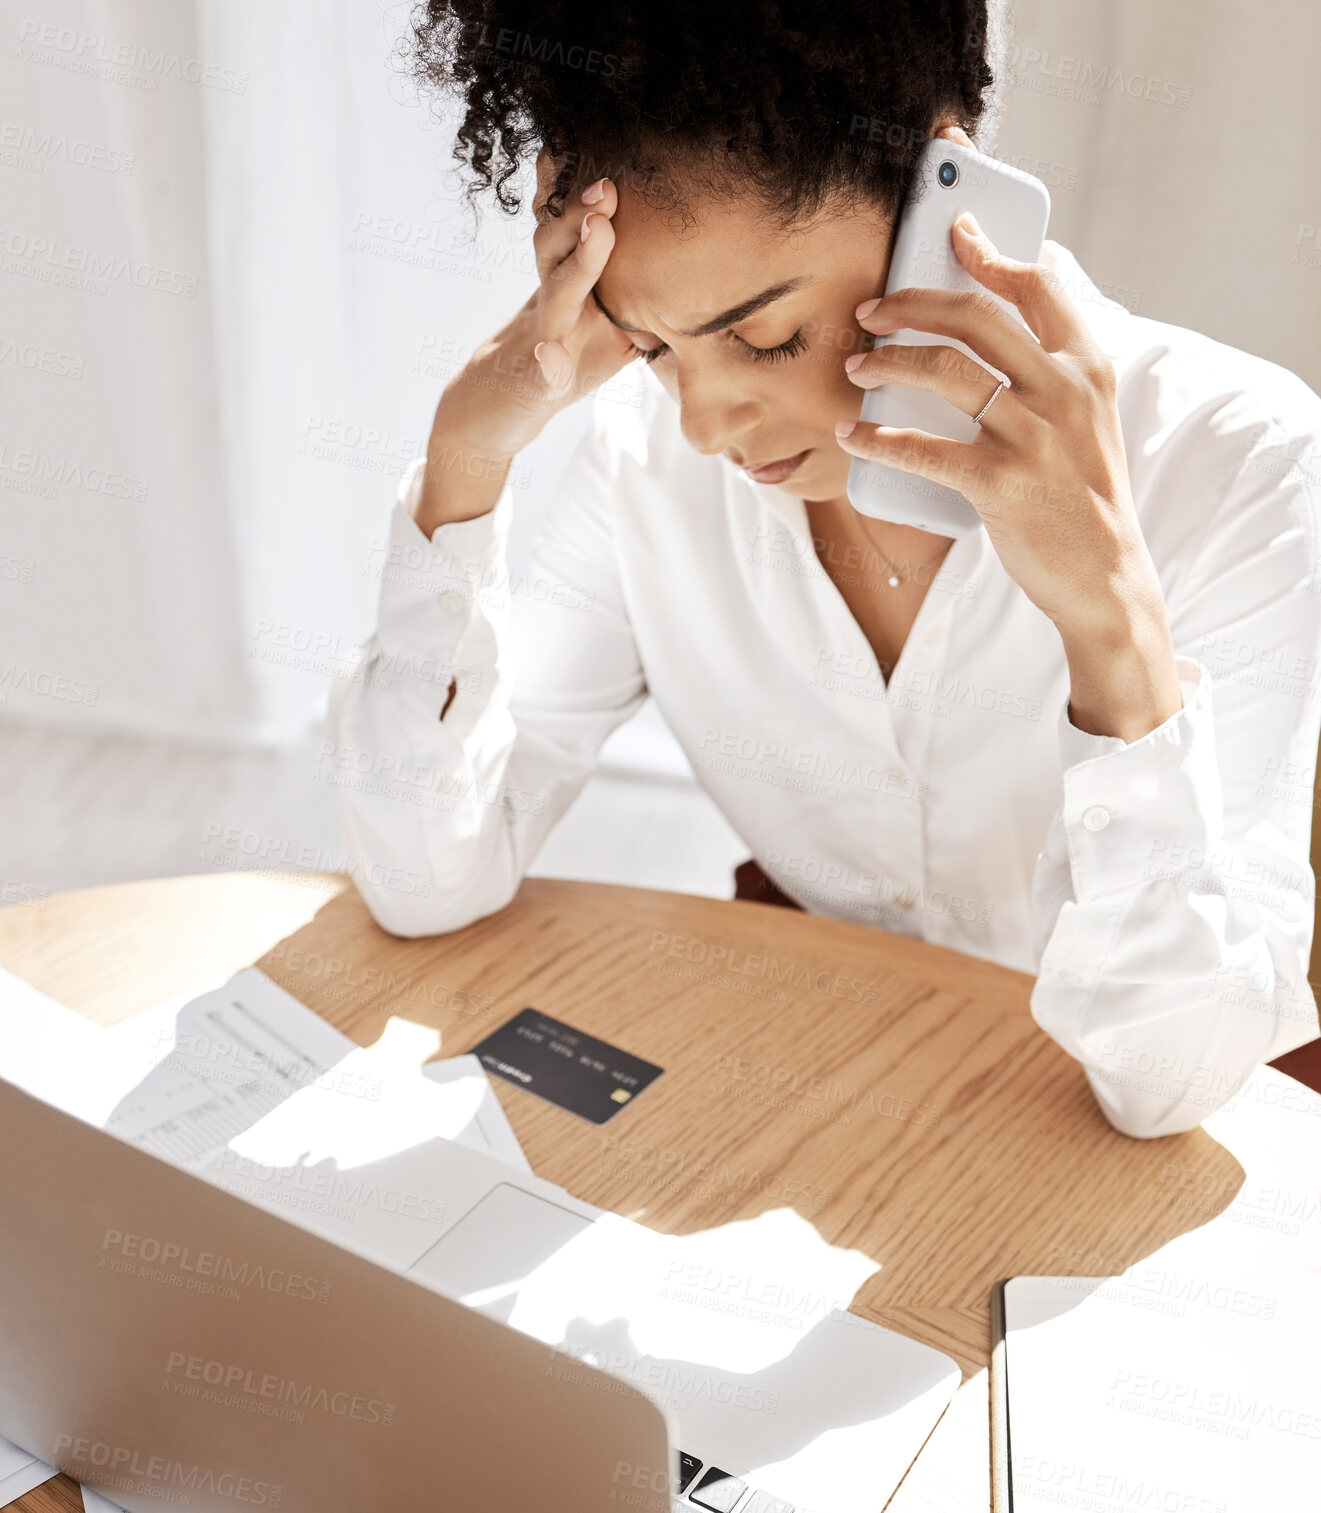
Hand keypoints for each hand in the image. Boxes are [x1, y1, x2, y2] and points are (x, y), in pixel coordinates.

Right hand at [418, 160, 636, 529]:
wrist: (496, 411)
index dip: (587, 192)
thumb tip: (694, 277)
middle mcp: (553, 299)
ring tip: (599, 229)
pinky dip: (547, 365)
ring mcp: (541, 338)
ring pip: (556, 292)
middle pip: (561, 244)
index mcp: (572, 282)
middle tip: (612, 179)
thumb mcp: (607, 327)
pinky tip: (552, 360)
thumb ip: (640, 302)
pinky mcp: (534, 383)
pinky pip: (542, 372)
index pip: (578, 229)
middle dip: (586, 209)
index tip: (607, 147)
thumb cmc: (563, 364)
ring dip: (579, 261)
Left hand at [835, 215, 1182, 737]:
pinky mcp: (1001, 485)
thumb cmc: (1081, 494)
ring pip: (946, 372)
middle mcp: (1064, 391)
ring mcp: (1033, 438)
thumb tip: (1005, 320)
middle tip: (872, 310)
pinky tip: (850, 434)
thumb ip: (1053, 369)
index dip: (990, 253)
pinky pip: (924, 449)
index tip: (954, 233)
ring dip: (888, 362)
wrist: (1105, 575)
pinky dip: (877, 438)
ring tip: (856, 366)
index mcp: (1087, 366)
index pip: (1038, 286)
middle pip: (977, 316)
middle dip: (913, 303)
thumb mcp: (1087, 419)